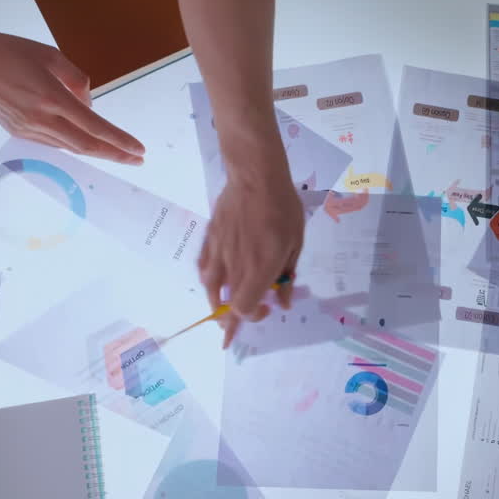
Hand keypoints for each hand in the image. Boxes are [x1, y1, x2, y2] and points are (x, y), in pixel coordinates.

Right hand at [0, 31, 144, 163]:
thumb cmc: (6, 51)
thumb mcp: (49, 55)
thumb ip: (76, 79)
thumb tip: (88, 103)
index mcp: (52, 97)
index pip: (95, 126)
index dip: (119, 141)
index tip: (138, 150)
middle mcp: (41, 119)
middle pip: (86, 146)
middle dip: (115, 155)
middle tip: (136, 161)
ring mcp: (28, 129)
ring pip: (70, 146)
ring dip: (96, 151)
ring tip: (117, 153)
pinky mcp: (18, 131)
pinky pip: (53, 142)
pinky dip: (73, 143)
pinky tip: (85, 142)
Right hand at [198, 158, 302, 348]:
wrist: (255, 177)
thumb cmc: (282, 208)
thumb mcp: (295, 243)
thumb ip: (287, 276)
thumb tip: (282, 303)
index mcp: (259, 268)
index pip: (244, 308)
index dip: (252, 317)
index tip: (266, 308)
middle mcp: (235, 266)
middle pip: (225, 305)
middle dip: (233, 319)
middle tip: (240, 321)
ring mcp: (218, 253)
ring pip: (210, 290)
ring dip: (216, 305)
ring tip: (222, 310)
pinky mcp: (209, 241)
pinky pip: (203, 270)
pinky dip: (208, 282)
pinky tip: (214, 283)